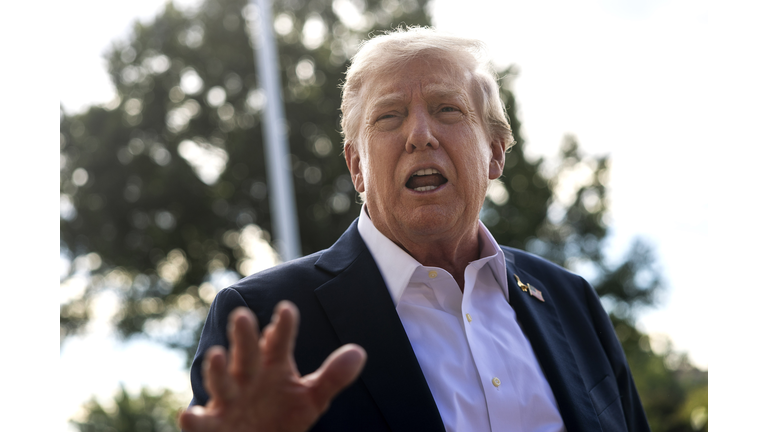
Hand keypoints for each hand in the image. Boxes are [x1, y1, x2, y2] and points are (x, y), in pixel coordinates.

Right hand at [179, 301, 366, 431]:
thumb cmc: (282, 416)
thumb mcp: (311, 398)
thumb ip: (333, 376)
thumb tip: (359, 352)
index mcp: (272, 365)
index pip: (279, 342)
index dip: (283, 327)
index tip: (287, 309)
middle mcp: (247, 377)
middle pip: (246, 354)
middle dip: (244, 337)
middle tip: (242, 315)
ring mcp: (228, 400)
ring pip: (220, 382)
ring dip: (217, 370)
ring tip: (217, 354)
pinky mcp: (213, 426)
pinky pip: (201, 423)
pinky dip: (195, 420)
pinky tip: (189, 415)